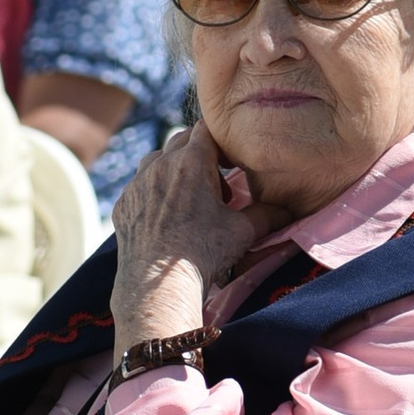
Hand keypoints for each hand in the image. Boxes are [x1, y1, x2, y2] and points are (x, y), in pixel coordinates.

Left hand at [110, 121, 258, 350]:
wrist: (158, 285)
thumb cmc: (203, 253)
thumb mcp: (243, 232)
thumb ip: (269, 214)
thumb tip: (290, 210)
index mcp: (192, 162)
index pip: (207, 129)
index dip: (222, 141)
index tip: (230, 162)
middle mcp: (160, 165)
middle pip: (181, 140)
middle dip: (199, 153)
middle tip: (215, 182)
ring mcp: (137, 183)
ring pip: (156, 159)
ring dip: (173, 168)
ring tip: (189, 197)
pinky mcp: (123, 203)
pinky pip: (139, 186)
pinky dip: (153, 192)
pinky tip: (165, 216)